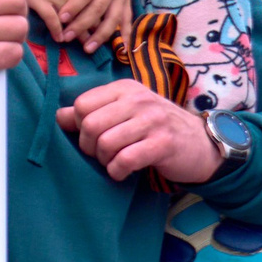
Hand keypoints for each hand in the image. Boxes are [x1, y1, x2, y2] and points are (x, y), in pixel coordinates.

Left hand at [57, 0, 134, 52]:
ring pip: (113, 18)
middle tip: (68, 37)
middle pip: (97, 9)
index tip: (60, 19)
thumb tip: (56, 3)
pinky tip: (122, 48)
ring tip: (88, 48)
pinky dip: (126, 34)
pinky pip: (127, 19)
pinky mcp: (128, 1)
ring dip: (101, 35)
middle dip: (82, 25)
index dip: (73, 7)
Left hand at [58, 79, 222, 183]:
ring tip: (112, 163)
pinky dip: (117, 171)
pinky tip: (122, 172)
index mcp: (124, 89)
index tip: (89, 137)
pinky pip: (125, 160)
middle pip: (90, 124)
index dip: (78, 126)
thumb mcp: (126, 113)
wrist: (203, 144)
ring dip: (103, 160)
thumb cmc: (157, 128)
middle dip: (88, 146)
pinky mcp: (163, 144)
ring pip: (105, 143)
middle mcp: (138, 100)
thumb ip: (94, 112)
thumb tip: (58, 117)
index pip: (82, 104)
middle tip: (100, 154)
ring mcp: (152, 121)